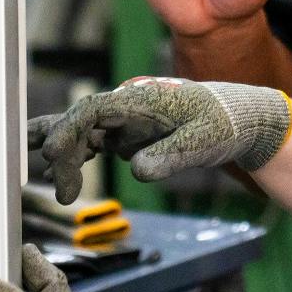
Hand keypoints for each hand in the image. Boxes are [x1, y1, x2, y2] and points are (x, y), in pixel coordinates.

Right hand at [28, 77, 291, 203]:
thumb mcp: (203, 141)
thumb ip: (170, 155)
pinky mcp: (128, 133)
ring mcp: (126, 119)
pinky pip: (95, 142)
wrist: (239, 120)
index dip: (67, 128)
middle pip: (81, 122)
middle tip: (61, 193)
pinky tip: (64, 179)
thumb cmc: (223, 125)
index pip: (93, 109)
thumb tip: (137, 170)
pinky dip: (77, 158)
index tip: (52, 153)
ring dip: (65, 157)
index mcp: (142, 99)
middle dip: (63, 151)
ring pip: (83, 132)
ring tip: (53, 187)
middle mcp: (128, 105)